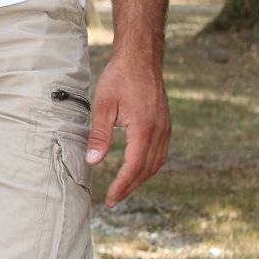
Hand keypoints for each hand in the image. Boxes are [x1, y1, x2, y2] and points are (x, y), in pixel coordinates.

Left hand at [86, 52, 170, 205]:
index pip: (134, 167)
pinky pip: (160, 153)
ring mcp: (165, 128)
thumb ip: (99, 135)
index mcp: (144, 129)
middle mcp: (159, 131)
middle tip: (113, 200)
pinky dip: (149, 166)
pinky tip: (137, 169)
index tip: (109, 198)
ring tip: (123, 188)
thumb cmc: (119, 78)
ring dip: (140, 179)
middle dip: (130, 187)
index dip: (122, 185)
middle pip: (147, 169)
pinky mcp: (165, 124)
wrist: (140, 59)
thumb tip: (93, 161)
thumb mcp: (103, 106)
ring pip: (156, 163)